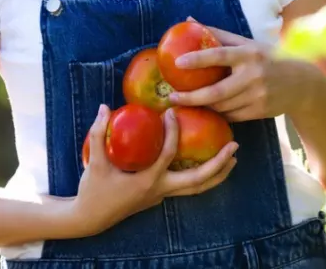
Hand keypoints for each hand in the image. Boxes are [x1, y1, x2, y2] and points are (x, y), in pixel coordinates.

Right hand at [69, 104, 237, 236]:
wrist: (91, 217)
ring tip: (232, 158)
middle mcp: (159, 190)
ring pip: (197, 188)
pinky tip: (209, 164)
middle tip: (234, 146)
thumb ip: (98, 133)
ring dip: (217, 175)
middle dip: (218, 164)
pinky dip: (203, 178)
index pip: (168, 154)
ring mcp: (161, 196)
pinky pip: (188, 188)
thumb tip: (105, 107)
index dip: (172, 132)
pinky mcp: (160, 196)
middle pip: (197, 180)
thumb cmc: (93, 189)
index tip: (172, 112)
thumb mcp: (96, 161)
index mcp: (147, 180)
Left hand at [168, 18, 319, 122]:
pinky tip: (206, 109)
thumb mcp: (247, 43)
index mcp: (248, 54)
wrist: (302, 84)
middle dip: (191, 97)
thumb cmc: (268, 58)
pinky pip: (231, 116)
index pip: (219, 55)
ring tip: (184, 102)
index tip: (178, 62)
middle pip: (216, 92)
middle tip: (172, 96)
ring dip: (202, 106)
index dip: (197, 59)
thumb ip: (218, 33)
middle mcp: (253, 76)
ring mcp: (257, 96)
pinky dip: (217, 113)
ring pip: (222, 106)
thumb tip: (189, 20)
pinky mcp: (259, 112)